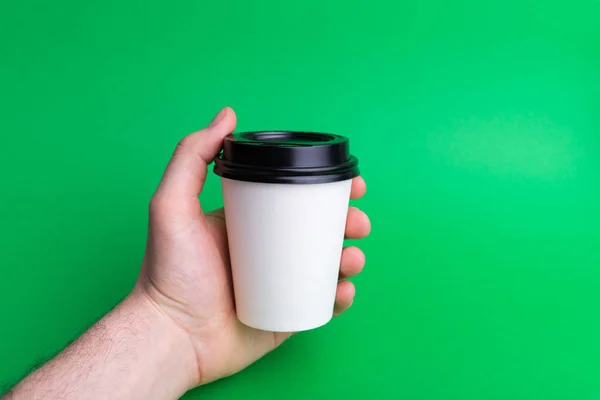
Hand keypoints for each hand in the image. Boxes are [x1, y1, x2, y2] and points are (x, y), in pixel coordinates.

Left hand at [136, 107, 370, 386]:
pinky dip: (341, 296)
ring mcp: (279, 283)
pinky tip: (342, 290)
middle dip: (348, 223)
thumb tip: (228, 115)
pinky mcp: (287, 315)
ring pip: (327, 265)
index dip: (327, 188)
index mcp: (250, 223)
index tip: (351, 185)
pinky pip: (323, 303)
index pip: (295, 198)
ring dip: (350, 257)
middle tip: (356, 224)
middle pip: (319, 230)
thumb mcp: (172, 205)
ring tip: (350, 260)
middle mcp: (267, 250)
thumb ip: (191, 156)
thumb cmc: (169, 272)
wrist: (171, 336)